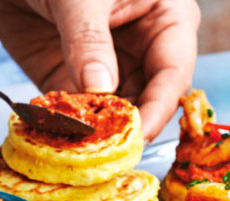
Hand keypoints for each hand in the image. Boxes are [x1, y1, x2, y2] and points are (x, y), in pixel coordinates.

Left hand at [0, 0, 199, 141]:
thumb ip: (89, 39)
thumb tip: (100, 88)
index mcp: (167, 20)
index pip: (173, 74)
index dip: (157, 108)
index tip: (137, 136)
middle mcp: (144, 51)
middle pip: (149, 102)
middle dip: (127, 127)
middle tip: (106, 151)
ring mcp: (109, 70)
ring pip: (114, 115)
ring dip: (97, 133)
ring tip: (79, 146)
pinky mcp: (74, 84)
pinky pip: (78, 115)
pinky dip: (68, 128)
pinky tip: (57, 136)